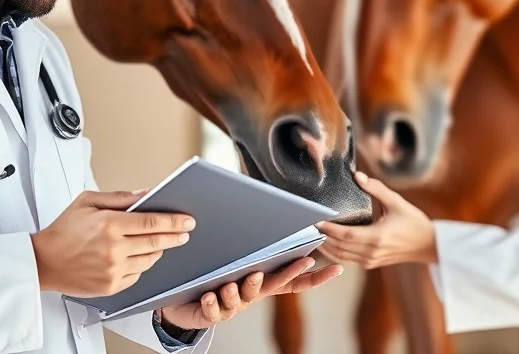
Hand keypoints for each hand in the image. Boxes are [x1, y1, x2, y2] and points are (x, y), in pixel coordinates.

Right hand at [31, 189, 195, 296]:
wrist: (44, 262)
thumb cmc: (64, 230)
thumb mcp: (88, 202)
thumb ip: (120, 197)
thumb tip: (146, 193)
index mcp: (109, 225)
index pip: (152, 222)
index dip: (173, 221)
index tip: (187, 220)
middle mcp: (113, 249)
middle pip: (156, 242)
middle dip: (175, 236)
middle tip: (185, 232)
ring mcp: (113, 270)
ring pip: (150, 260)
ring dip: (159, 250)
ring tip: (160, 243)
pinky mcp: (111, 286)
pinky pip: (138, 274)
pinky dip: (142, 264)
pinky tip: (138, 256)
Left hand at [156, 257, 342, 330]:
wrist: (180, 299)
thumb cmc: (211, 272)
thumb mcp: (233, 256)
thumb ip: (249, 242)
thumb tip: (264, 206)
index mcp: (261, 280)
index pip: (295, 281)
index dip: (317, 278)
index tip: (338, 269)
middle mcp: (250, 293)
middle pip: (273, 285)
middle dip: (289, 272)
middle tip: (303, 261)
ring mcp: (232, 305)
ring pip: (240, 298)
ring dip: (239, 290)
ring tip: (234, 282)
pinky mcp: (210, 313)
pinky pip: (213, 310)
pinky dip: (212, 302)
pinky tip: (208, 294)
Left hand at [315, 172, 436, 268]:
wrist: (428, 245)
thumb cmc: (414, 222)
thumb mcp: (396, 202)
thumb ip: (376, 189)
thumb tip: (357, 176)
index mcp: (377, 237)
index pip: (345, 235)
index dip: (328, 228)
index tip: (315, 219)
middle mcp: (371, 252)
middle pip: (338, 247)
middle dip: (321, 237)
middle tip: (307, 225)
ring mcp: (370, 260)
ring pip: (340, 256)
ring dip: (325, 246)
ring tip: (312, 233)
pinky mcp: (370, 263)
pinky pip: (347, 259)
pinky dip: (334, 252)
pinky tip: (326, 242)